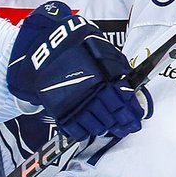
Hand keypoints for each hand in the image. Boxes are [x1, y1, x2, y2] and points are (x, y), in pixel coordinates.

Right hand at [7, 2, 147, 143]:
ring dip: (106, 128)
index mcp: (101, 77)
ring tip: (110, 128)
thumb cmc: (70, 44)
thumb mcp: (97, 46)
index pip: (123, 99)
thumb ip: (114, 63)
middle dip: (122, 123)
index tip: (136, 116)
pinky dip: (83, 132)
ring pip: (96, 124)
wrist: (39, 49)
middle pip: (112, 115)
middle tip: (128, 127)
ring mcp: (74, 103)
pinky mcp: (60, 110)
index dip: (132, 110)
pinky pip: (75, 128)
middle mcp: (89, 93)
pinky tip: (90, 130)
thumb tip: (127, 78)